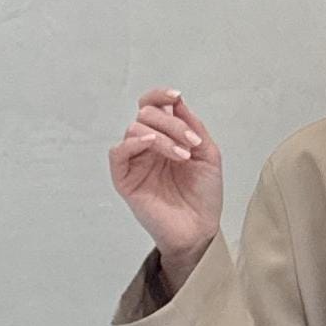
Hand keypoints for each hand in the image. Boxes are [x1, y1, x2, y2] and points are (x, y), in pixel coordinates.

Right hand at [108, 87, 223, 266]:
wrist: (200, 230)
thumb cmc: (204, 197)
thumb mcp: (208, 155)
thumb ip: (193, 126)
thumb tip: (176, 101)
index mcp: (166, 138)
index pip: (152, 106)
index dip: (159, 96)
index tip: (176, 97)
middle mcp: (148, 147)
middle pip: (145, 114)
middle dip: (171, 122)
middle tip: (191, 142)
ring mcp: (135, 163)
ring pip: (135, 129)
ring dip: (162, 136)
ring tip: (182, 155)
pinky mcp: (125, 180)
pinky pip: (118, 153)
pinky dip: (133, 142)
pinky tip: (151, 144)